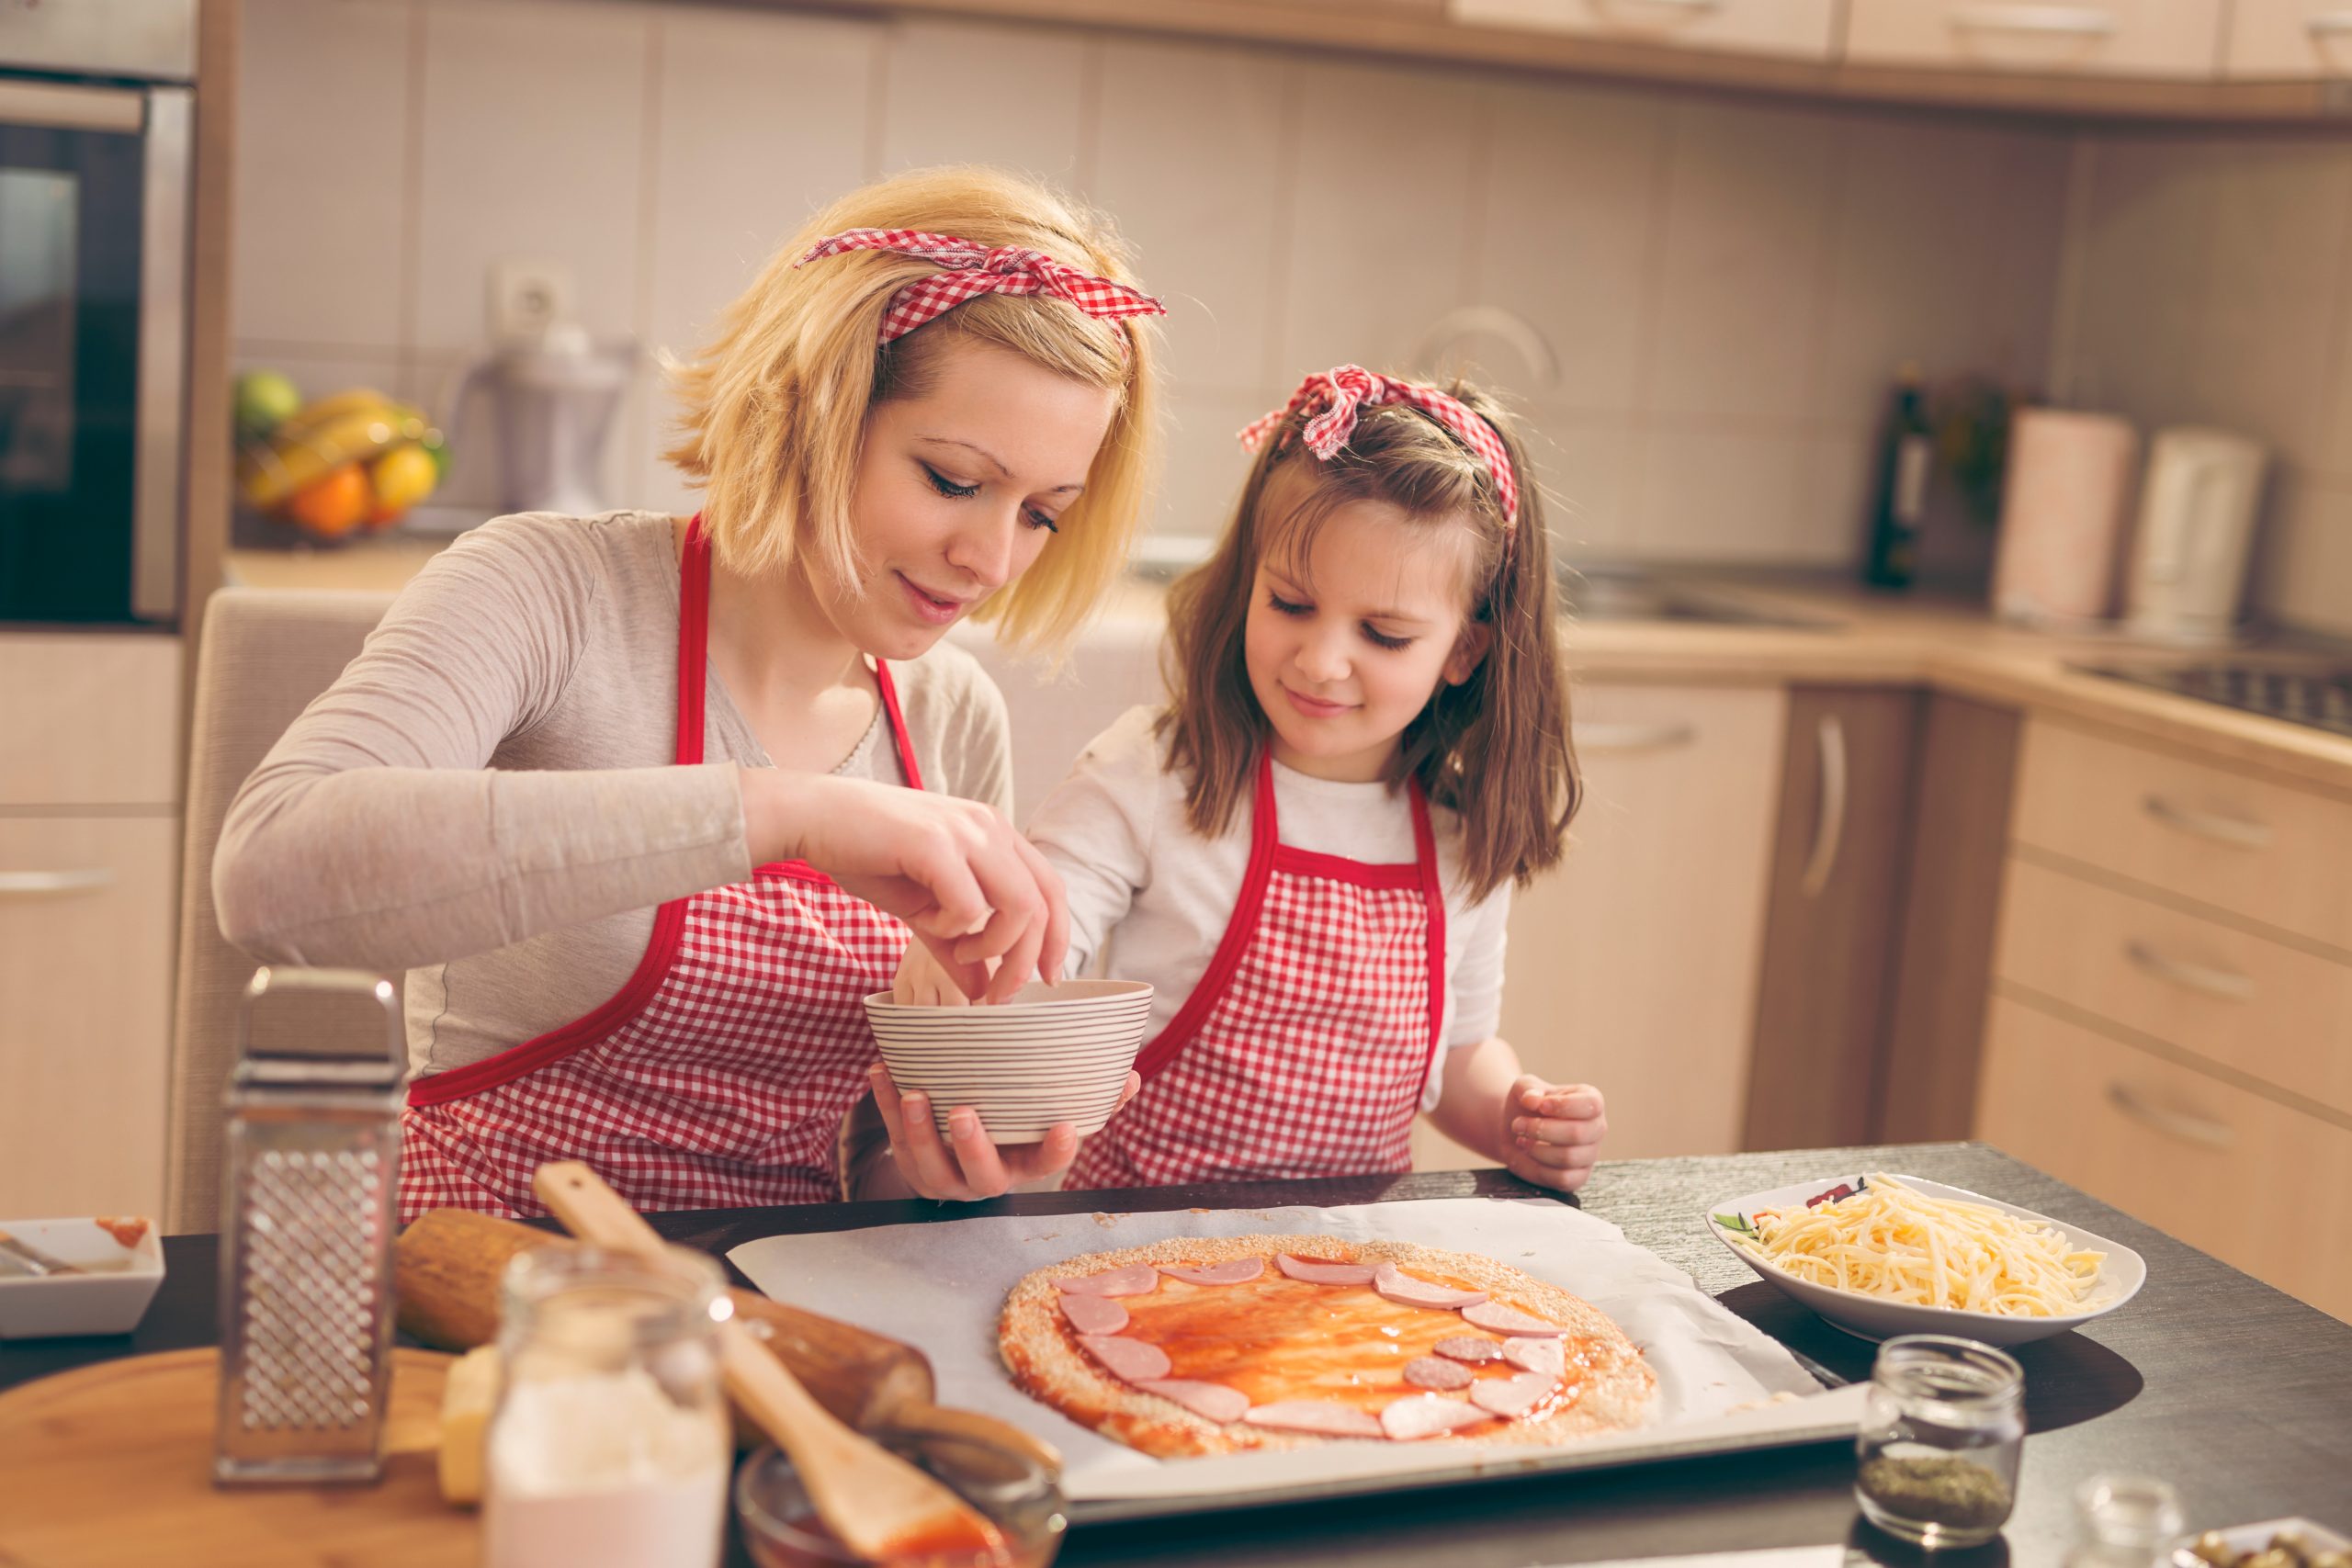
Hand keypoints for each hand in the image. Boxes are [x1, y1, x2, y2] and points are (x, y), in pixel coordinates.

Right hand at [742, 769, 1065, 1002]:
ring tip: (959, 951)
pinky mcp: (936, 844)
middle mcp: (989, 825)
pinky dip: (953, 928)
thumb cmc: (865, 855)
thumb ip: (957, 946)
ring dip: (994, 946)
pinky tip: (926, 920)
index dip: (1057, 937)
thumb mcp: (922, 909)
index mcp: (994, 832)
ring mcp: (966, 831)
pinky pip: (970, 906)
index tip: (1047, 978)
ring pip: (1019, 906)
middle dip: (1026, 959)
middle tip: (999, 994)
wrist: (812, 817)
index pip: (1050, 888)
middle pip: (1042, 903)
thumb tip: (983, 990)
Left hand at [867, 1063, 1140, 1200]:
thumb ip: (1092, 1103)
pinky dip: (885, 1106)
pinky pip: (895, 1141)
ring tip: (912, 1093)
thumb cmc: (1016, 1132)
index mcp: (1024, 1166)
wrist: (960, 1161)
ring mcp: (946, 1178)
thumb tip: (1130, 1077)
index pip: (1047, 1165)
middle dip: (973, 1146)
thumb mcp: (1049, 1123)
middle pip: (983, 1175)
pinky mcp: (913, 1167)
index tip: (1065, 1127)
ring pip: (930, 1163)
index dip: (1058, 1151)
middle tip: (965, 1113)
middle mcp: (986, 1180)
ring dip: (919, 1129)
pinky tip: (882, 1071)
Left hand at [1502, 1076, 1605, 1193]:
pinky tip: (1528, 1155)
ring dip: (1537, 1149)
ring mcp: (1590, 1155)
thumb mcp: (1524, 1087)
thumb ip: (1528, 1089)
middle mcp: (1596, 1129)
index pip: (1590, 1104)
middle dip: (1542, 1129)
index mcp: (1591, 1102)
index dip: (1563, 1106)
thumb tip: (1533, 1099)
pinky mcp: (1578, 1177)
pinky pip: (1563, 1179)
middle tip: (1518, 1124)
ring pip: (1568, 1158)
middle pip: (1577, 1134)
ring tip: (1520, 1140)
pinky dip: (1540, 1169)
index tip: (1540, 1106)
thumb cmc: (1527, 1104)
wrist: (1517, 1129)